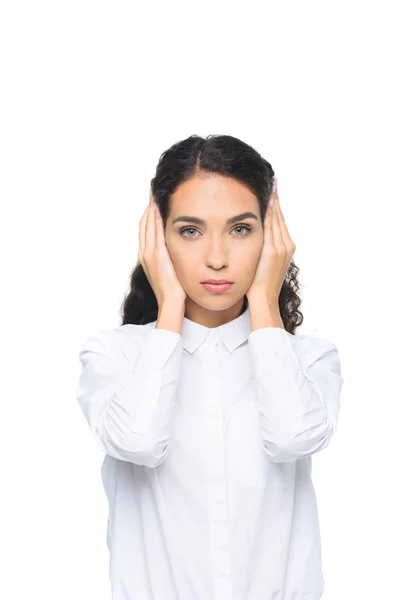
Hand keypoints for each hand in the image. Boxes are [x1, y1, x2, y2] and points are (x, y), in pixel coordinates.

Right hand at [138, 192, 186, 305]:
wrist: (171, 302)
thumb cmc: (175, 290)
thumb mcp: (171, 271)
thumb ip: (171, 259)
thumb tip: (178, 250)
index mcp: (147, 257)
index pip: (146, 230)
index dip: (149, 215)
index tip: (154, 202)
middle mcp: (144, 253)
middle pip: (144, 223)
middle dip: (148, 207)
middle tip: (153, 191)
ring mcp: (149, 253)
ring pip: (147, 224)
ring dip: (150, 208)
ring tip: (155, 194)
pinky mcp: (156, 255)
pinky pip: (154, 231)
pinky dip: (155, 217)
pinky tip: (159, 206)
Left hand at [246, 178, 295, 304]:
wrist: (263, 299)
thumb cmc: (258, 285)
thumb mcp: (260, 263)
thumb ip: (259, 250)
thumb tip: (249, 240)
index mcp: (285, 247)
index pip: (280, 221)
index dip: (276, 205)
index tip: (272, 190)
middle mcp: (286, 245)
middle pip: (280, 216)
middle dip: (276, 198)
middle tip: (273, 180)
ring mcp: (281, 247)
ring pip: (277, 218)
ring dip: (274, 201)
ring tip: (271, 185)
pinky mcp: (274, 250)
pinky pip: (272, 226)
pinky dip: (271, 212)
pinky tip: (267, 200)